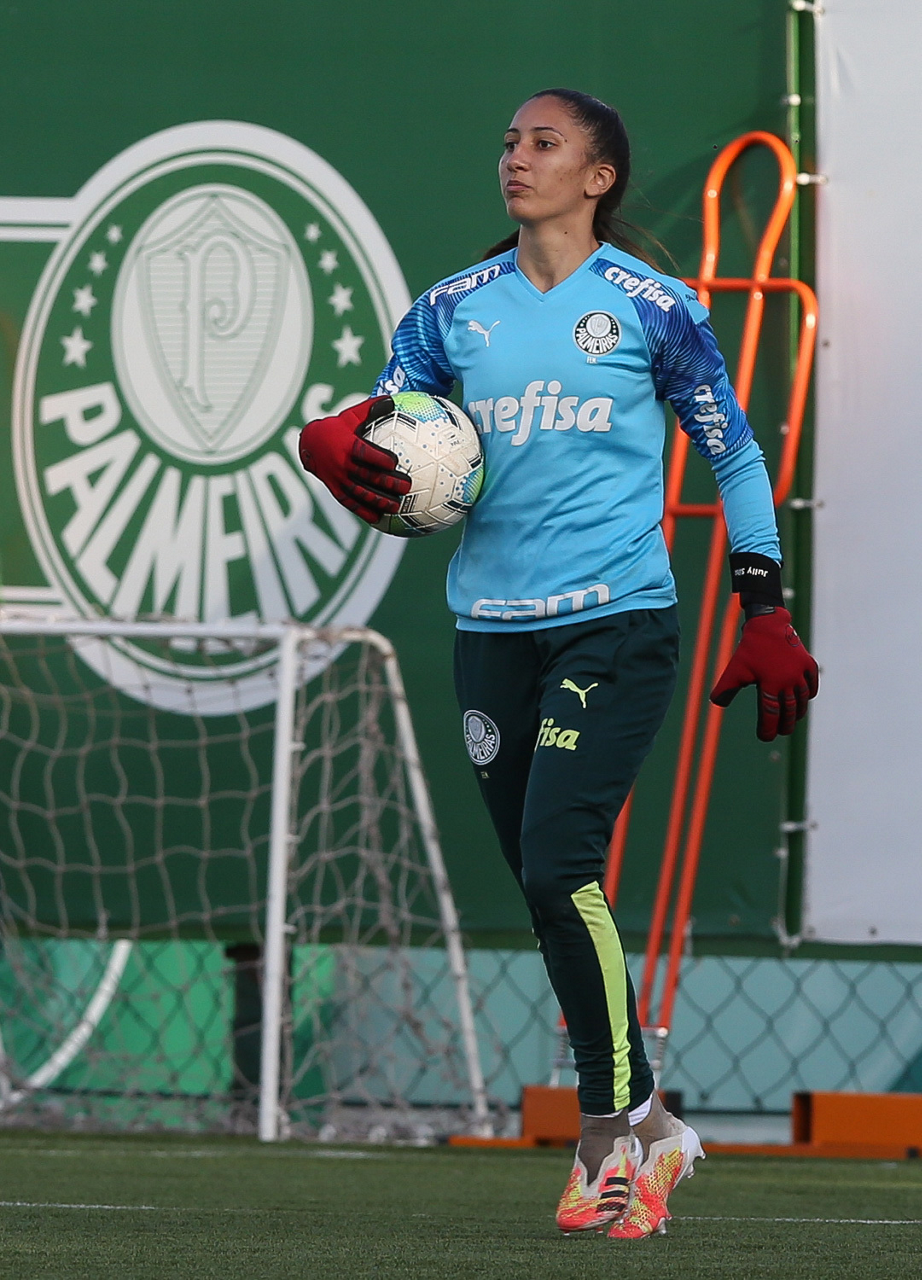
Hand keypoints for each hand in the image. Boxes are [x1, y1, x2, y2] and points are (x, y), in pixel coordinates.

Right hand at [298, 396, 410, 523]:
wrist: (309, 443)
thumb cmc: (336, 427)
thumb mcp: (351, 415)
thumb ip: (371, 409)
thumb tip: (393, 399)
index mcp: (348, 446)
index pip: (365, 453)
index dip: (379, 458)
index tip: (394, 462)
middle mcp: (343, 465)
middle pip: (367, 476)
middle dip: (387, 483)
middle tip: (406, 487)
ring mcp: (338, 479)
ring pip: (361, 493)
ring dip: (379, 501)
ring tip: (396, 506)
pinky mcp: (335, 490)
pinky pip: (351, 504)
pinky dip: (364, 512)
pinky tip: (379, 519)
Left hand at [710, 608, 818, 740]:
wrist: (767, 624)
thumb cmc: (750, 648)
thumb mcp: (735, 669)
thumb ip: (725, 688)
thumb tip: (716, 704)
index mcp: (771, 684)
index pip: (771, 713)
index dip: (768, 728)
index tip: (765, 737)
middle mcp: (788, 680)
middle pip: (789, 709)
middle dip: (785, 724)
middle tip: (782, 732)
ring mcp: (800, 672)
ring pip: (802, 698)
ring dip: (798, 711)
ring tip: (793, 719)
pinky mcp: (807, 662)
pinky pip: (812, 682)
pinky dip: (809, 693)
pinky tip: (805, 699)